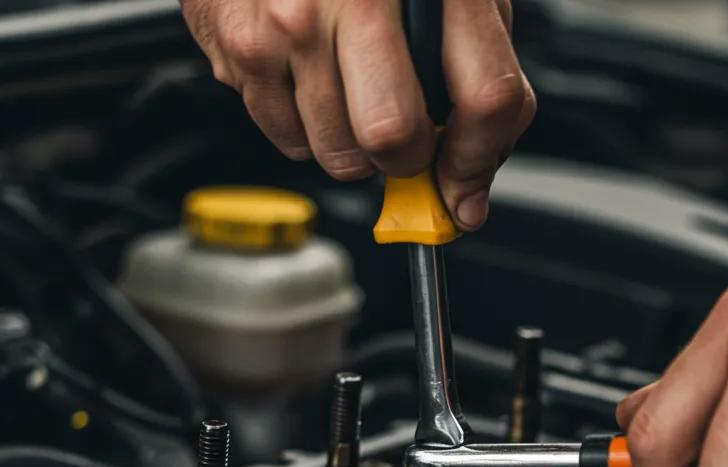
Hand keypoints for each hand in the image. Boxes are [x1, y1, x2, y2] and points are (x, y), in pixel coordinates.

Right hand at [181, 0, 535, 230]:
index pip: (485, 95)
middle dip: (405, 158)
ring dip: (355, 148)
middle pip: (395, 137)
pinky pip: (291, 142)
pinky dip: (308, 129)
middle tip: (403, 136)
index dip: (478, 158)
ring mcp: (292, 19)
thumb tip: (469, 186)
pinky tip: (310, 78)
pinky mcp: (243, 46)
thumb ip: (478, 77)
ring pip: (340, 155)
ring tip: (351, 91)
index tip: (466, 183)